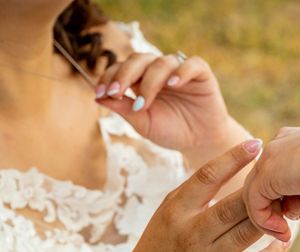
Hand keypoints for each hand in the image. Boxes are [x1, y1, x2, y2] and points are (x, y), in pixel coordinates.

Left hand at [95, 52, 245, 160]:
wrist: (201, 143)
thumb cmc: (173, 132)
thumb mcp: (144, 124)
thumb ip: (124, 110)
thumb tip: (98, 98)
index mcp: (142, 80)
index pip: (121, 68)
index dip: (109, 77)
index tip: (101, 93)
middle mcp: (159, 72)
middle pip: (138, 59)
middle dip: (124, 74)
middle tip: (116, 92)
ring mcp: (180, 71)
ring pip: (161, 62)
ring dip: (150, 81)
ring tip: (145, 103)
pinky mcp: (201, 74)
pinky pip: (192, 64)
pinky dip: (182, 72)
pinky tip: (173, 84)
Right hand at [119, 139, 288, 251]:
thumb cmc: (164, 240)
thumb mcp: (171, 209)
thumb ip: (199, 190)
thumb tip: (236, 161)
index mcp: (177, 210)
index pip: (206, 177)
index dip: (233, 158)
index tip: (256, 143)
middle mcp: (191, 233)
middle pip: (232, 206)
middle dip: (259, 190)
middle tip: (281, 175)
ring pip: (246, 233)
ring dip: (272, 218)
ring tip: (288, 203)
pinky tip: (285, 240)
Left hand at [243, 127, 299, 241]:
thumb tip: (288, 212)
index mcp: (292, 145)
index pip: (276, 176)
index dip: (282, 201)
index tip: (298, 217)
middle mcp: (276, 148)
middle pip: (261, 185)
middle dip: (271, 212)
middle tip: (284, 233)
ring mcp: (268, 158)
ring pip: (253, 194)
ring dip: (266, 221)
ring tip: (283, 235)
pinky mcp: (265, 173)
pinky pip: (254, 203)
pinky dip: (264, 221)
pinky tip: (282, 230)